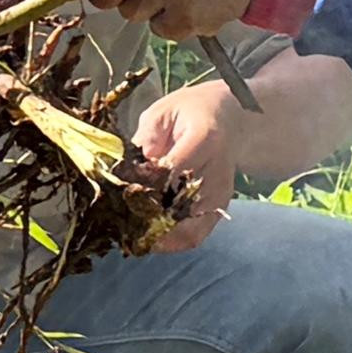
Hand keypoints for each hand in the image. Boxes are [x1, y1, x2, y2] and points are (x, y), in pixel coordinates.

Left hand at [130, 83, 238, 254]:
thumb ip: (145, 140)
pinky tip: (150, 235)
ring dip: (157, 233)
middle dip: (146, 215)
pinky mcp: (220, 208)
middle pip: (178, 204)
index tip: (120, 189)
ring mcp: (221, 194)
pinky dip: (171, 241)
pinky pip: (195, 236)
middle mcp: (218, 171)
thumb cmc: (192, 112)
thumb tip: (126, 171)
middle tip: (120, 218)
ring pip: (187, 229)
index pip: (171, 171)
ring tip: (131, 230)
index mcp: (205, 138)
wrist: (232, 119)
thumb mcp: (163, 112)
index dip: (142, 185)